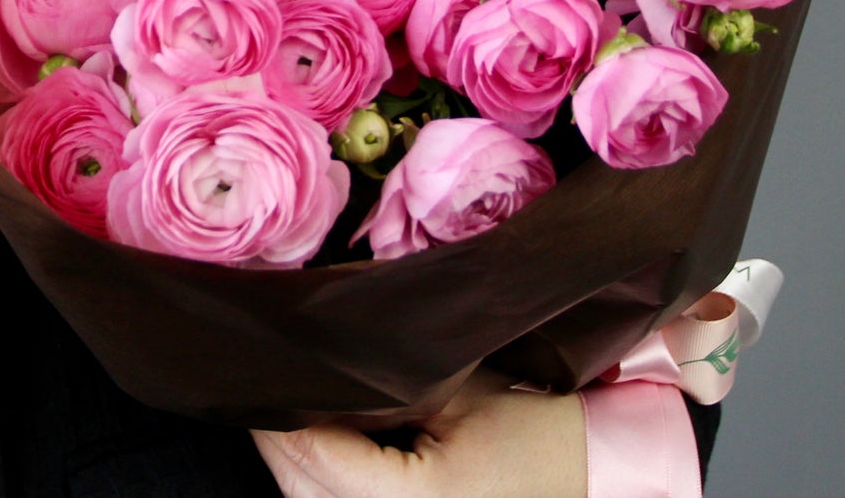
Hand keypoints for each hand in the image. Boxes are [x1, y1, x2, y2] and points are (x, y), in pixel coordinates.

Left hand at [252, 368, 586, 497]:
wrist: (584, 469)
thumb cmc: (528, 424)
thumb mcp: (452, 389)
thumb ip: (378, 385)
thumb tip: (312, 363)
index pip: (316, 455)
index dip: (280, 409)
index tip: (260, 360)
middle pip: (301, 484)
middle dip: (277, 430)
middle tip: (262, 372)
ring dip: (293, 454)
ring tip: (287, 396)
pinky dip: (318, 472)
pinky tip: (315, 432)